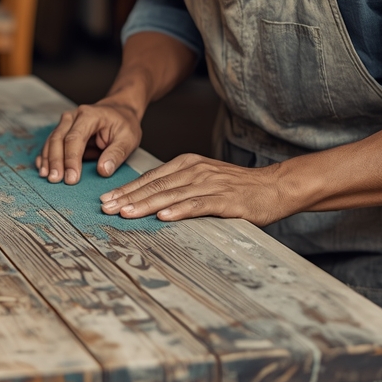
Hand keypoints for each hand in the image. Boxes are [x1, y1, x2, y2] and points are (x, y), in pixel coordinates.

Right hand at [35, 101, 141, 184]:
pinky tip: (42, 168)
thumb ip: (116, 154)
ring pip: (51, 141)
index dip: (71, 160)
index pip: (75, 138)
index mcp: (90, 116)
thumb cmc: (124, 124)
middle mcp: (73, 116)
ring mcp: (66, 122)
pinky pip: (50, 143)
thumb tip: (103, 171)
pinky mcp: (63, 130)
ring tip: (46, 177)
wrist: (120, 110)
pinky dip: (45, 156)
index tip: (71, 179)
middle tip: (55, 180)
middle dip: (55, 161)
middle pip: (58, 139)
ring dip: (48, 160)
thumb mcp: (128, 138)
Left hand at [97, 153, 291, 225]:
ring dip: (146, 204)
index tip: (106, 199)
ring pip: (172, 194)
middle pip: (155, 185)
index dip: (127, 188)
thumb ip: (179, 185)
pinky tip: (163, 217)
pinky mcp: (225, 199)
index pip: (151, 177)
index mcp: (188, 164)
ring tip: (126, 213)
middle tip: (106, 208)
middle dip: (128, 197)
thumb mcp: (204, 179)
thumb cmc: (238, 187)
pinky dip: (179, 211)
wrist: (275, 186)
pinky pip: (198, 205)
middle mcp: (196, 170)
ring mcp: (210, 184)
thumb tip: (150, 199)